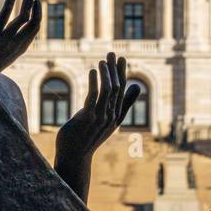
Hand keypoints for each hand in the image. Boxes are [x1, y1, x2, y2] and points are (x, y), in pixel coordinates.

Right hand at [0, 0, 41, 77]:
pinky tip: (35, 11)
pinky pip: (33, 33)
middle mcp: (7, 42)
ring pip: (32, 26)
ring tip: (36, 0)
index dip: (9, 3)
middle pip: (23, 19)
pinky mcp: (22, 48)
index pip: (3, 17)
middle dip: (27, 4)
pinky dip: (36, 21)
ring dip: (37, 12)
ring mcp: (17, 46)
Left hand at [54, 53, 139, 203]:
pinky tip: (93, 70)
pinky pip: (93, 97)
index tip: (122, 58)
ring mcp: (99, 118)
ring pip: (107, 91)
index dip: (122, 73)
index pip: (122, 90)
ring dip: (106, 74)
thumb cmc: (88, 138)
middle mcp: (110, 117)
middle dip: (115, 69)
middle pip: (117, 88)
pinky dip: (95, 82)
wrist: (74, 157)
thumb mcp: (109, 121)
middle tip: (113, 53)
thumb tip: (136, 88)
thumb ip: (123, 105)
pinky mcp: (87, 118)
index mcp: (115, 116)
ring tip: (102, 60)